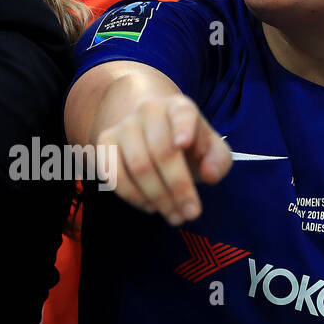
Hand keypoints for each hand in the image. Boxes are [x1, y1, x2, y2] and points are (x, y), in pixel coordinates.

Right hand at [93, 93, 231, 224]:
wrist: (150, 129)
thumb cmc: (188, 144)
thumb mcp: (211, 149)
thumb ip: (218, 161)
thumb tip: (208, 175)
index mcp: (179, 107)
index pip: (182, 113)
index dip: (183, 128)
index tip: (184, 144)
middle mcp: (149, 111)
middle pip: (161, 151)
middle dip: (178, 187)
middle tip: (191, 214)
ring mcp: (124, 125)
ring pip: (137, 166)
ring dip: (157, 197)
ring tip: (174, 216)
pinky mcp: (105, 142)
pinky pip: (113, 173)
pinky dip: (132, 195)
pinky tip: (150, 206)